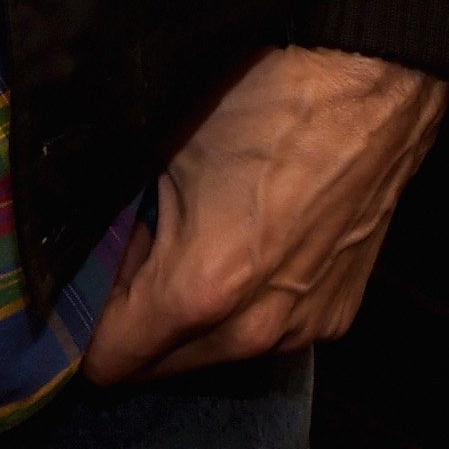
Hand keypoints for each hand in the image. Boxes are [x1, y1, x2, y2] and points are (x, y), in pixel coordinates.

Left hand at [82, 46, 446, 383]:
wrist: (370, 83)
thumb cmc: (266, 100)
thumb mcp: (165, 149)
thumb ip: (122, 222)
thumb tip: (96, 254)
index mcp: (200, 291)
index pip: (113, 357)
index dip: (85, 325)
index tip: (78, 292)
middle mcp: (253, 331)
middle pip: (161, 365)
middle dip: (134, 321)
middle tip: (128, 253)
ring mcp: (302, 328)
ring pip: (215, 351)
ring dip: (188, 316)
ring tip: (186, 238)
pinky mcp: (336, 314)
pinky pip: (265, 330)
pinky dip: (242, 304)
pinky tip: (242, 242)